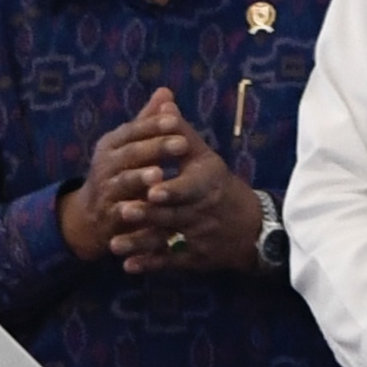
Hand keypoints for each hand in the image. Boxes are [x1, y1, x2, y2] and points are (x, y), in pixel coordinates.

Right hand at [54, 99, 188, 261]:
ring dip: (140, 178)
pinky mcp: (108, 216)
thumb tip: (166, 91)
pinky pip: (121, 212)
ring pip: (123, 182)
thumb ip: (148, 122)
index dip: (153, 125)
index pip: (132, 130)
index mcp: (111, 144)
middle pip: (130, 153)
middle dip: (156, 148)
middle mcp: (104, 164)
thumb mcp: (130, 145)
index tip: (175, 119)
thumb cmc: (119, 172)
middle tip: (182, 143)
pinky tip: (150, 207)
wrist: (91, 214)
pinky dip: (134, 211)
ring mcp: (105, 190)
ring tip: (160, 174)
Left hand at [111, 94, 264, 273]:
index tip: (152, 190)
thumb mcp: (205, 157)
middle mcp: (203, 212)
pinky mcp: (195, 258)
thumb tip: (163, 101)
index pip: (189, 188)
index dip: (172, 190)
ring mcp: (199, 237)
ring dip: (141, 244)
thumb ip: (180, 133)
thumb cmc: (220, 185)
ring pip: (168, 241)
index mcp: (206, 184)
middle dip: (148, 215)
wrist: (252, 227)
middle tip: (122, 211)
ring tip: (115, 244)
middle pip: (173, 215)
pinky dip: (150, 265)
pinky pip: (170, 263)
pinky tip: (128, 266)